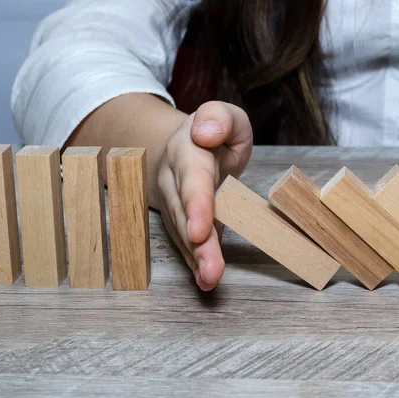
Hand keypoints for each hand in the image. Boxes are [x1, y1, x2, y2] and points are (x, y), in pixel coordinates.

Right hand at [157, 101, 252, 290]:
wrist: (184, 147)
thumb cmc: (212, 133)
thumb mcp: (224, 116)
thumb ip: (220, 118)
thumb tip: (206, 134)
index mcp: (186, 152)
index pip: (192, 179)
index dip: (196, 205)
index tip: (199, 230)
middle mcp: (174, 181)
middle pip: (184, 214)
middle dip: (197, 244)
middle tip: (210, 270)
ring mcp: (174, 204)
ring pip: (183, 234)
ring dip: (196, 259)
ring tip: (210, 280)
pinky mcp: (181, 222)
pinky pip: (186, 243)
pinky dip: (194, 262)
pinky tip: (205, 280)